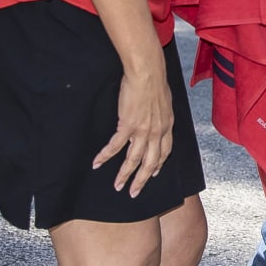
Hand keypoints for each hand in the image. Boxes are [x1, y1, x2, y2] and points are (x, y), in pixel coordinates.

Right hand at [93, 64, 174, 196]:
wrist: (147, 73)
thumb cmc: (155, 81)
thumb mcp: (165, 100)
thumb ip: (161, 112)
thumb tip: (157, 113)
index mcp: (167, 126)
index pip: (165, 152)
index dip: (159, 164)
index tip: (153, 173)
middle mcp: (157, 132)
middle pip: (150, 163)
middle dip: (142, 180)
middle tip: (134, 192)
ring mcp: (142, 131)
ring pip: (133, 160)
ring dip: (124, 175)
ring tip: (117, 186)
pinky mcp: (127, 126)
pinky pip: (115, 146)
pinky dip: (106, 156)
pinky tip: (97, 163)